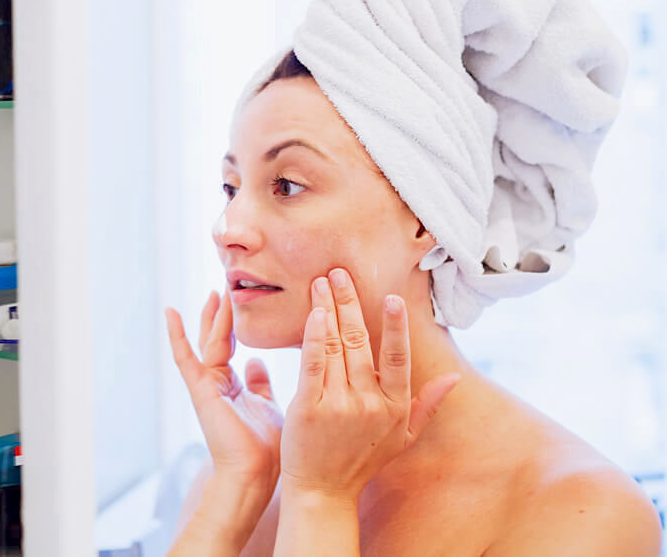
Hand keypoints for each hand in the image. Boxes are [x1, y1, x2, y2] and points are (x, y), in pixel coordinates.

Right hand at [165, 291, 283, 489]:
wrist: (255, 473)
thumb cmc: (267, 447)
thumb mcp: (267, 405)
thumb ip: (259, 383)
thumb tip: (256, 362)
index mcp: (233, 386)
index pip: (230, 346)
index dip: (232, 323)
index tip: (235, 300)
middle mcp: (218, 383)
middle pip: (217, 339)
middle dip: (221, 314)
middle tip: (224, 286)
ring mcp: (207, 385)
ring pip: (209, 342)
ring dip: (212, 317)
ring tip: (215, 292)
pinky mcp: (200, 389)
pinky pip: (186, 357)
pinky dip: (177, 334)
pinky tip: (171, 312)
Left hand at [280, 269, 460, 502]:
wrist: (322, 492)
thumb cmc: (361, 462)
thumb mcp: (403, 438)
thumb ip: (427, 405)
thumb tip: (455, 377)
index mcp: (394, 407)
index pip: (398, 358)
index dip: (396, 327)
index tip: (392, 297)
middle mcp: (369, 404)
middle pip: (360, 342)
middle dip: (349, 302)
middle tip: (339, 272)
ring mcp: (338, 406)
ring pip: (335, 346)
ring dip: (327, 309)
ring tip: (321, 283)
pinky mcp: (309, 408)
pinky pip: (313, 365)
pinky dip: (313, 337)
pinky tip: (313, 314)